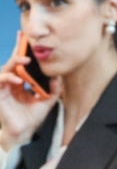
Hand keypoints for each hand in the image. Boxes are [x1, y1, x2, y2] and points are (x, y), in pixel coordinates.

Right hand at [0, 32, 60, 150]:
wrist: (23, 132)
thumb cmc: (32, 116)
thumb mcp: (47, 100)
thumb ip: (53, 88)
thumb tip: (58, 76)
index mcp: (22, 81)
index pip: (22, 63)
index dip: (22, 49)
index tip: (25, 36)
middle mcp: (12, 82)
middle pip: (14, 62)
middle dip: (19, 50)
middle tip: (25, 41)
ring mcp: (4, 87)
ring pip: (7, 68)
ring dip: (15, 62)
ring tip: (25, 60)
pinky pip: (1, 81)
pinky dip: (10, 78)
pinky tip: (19, 80)